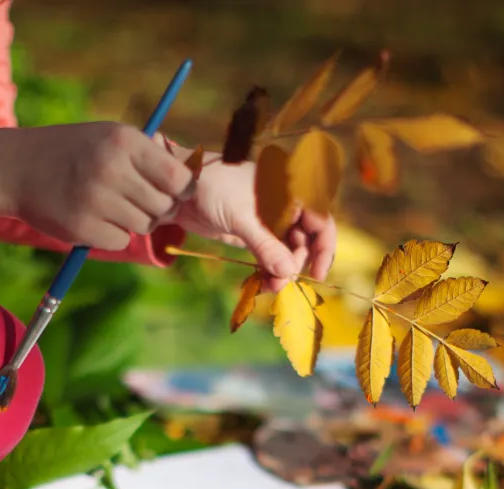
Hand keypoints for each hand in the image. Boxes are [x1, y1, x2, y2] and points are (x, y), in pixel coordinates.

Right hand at [0, 122, 192, 251]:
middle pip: (163, 207)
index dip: (181, 190)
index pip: (178, 178)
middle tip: (137, 202)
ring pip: (143, 226)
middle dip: (156, 209)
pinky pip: (119, 241)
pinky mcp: (82, 226)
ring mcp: (96, 199)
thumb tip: (191, 183)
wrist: (18, 167)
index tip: (174, 193)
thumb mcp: (109, 136)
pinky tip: (94, 218)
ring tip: (111, 206)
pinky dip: (111, 235)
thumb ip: (147, 155)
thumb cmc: (74, 151)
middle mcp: (112, 168)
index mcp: (125, 141)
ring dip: (133, 222)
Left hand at [166, 146, 337, 291]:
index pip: (320, 219)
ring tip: (268, 287)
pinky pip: (271, 256)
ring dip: (282, 271)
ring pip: (288, 251)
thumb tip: (288, 273)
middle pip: (306, 240)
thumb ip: (265, 244)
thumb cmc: (212, 187)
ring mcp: (271, 221)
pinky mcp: (255, 234)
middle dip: (296, 264)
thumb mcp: (240, 216)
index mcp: (290, 190)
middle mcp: (286, 205)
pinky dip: (269, 270)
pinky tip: (261, 283)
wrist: (179, 190)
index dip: (324, 247)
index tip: (317, 273)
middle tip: (280, 283)